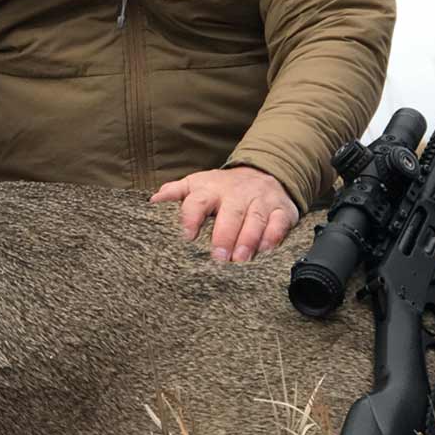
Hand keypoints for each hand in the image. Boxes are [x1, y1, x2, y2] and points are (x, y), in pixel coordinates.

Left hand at [151, 166, 298, 262]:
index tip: (186, 237)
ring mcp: (260, 200)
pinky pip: (279, 222)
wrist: (263, 173)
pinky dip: (273, 236)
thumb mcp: (197, 185)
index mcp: (210, 188)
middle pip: (230, 213)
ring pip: (255, 218)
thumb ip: (175, 192)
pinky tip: (265, 251)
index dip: (191, 217)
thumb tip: (153, 202)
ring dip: (248, 240)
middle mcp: (236, 193)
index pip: (198, 201)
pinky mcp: (281, 210)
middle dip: (224, 235)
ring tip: (240, 260)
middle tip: (218, 258)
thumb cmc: (222, 188)